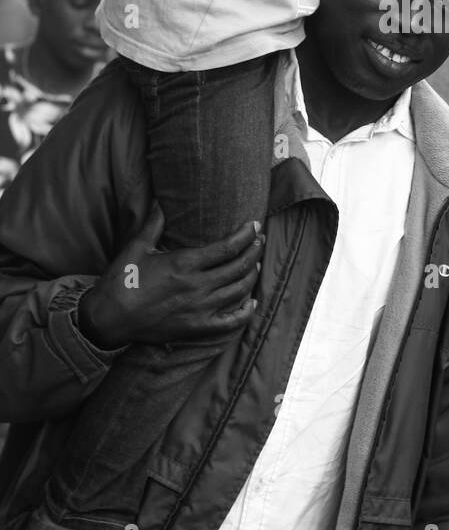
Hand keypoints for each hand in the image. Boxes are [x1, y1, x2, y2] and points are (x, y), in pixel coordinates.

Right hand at [77, 204, 263, 349]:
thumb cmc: (120, 281)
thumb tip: (160, 201)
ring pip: (239, 290)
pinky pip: (230, 322)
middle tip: (259, 241)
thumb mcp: (136, 247)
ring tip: (256, 264)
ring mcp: (199, 309)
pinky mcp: (196, 328)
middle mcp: (197, 286)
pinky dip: (245, 312)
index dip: (246, 235)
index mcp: (184, 263)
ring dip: (251, 275)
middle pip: (238, 267)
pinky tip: (251, 302)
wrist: (107, 319)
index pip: (227, 247)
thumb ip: (154, 223)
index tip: (255, 226)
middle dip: (254, 251)